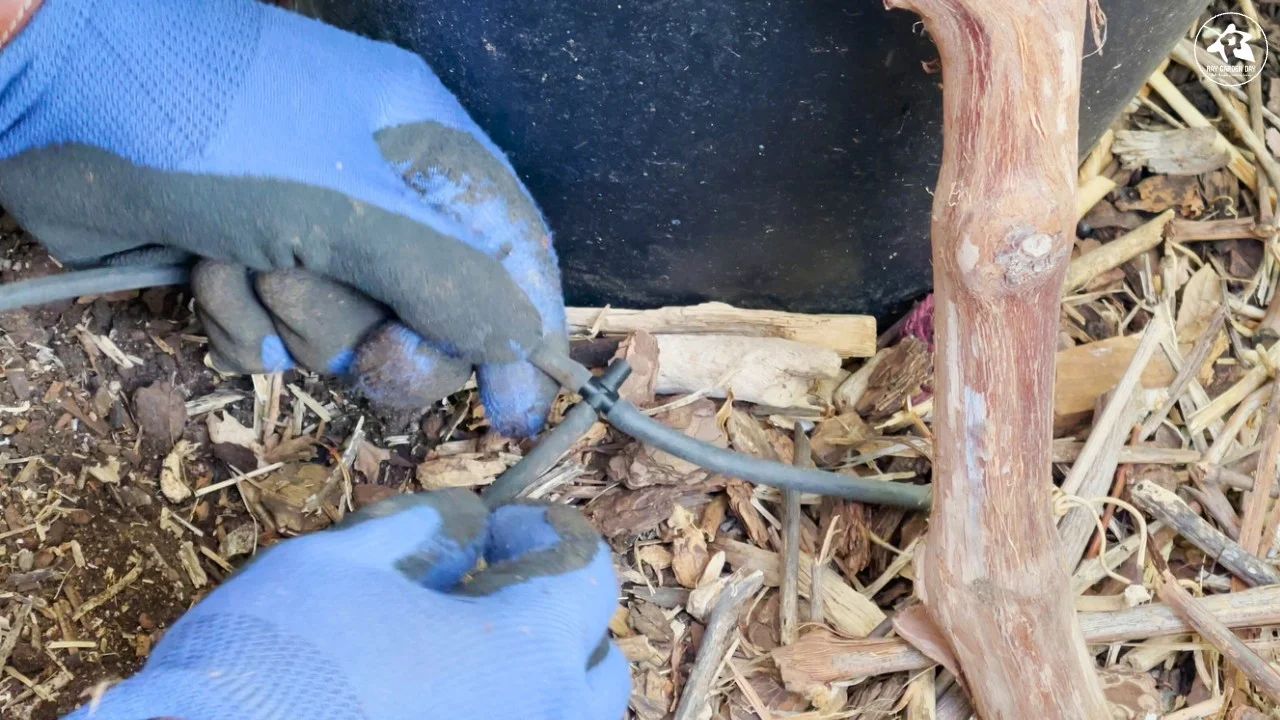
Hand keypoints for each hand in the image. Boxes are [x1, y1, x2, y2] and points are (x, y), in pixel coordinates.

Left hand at [0, 0, 566, 434]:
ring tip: (243, 257)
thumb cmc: (219, 128)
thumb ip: (448, 280)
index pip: (509, 249)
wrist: (56, 98)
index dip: (520, 332)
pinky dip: (238, 321)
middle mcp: (380, 197)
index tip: (515, 413)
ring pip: (345, 334)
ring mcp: (309, 235)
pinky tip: (205, 273)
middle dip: (383, 337)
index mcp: (427, 152)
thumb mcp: (348, 204)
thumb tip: (523, 342)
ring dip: (290, 314)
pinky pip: (276, 340)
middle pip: (431, 316)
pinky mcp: (245, 267)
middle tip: (365, 354)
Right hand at [65, 491, 630, 719]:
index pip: (586, 569)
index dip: (543, 532)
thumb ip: (422, 531)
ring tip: (455, 661)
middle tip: (479, 596)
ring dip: (531, 682)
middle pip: (596, 661)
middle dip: (553, 617)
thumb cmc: (278, 663)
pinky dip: (499, 717)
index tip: (495, 526)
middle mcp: (545, 719)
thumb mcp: (341, 562)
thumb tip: (464, 522)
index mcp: (529, 648)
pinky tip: (431, 707)